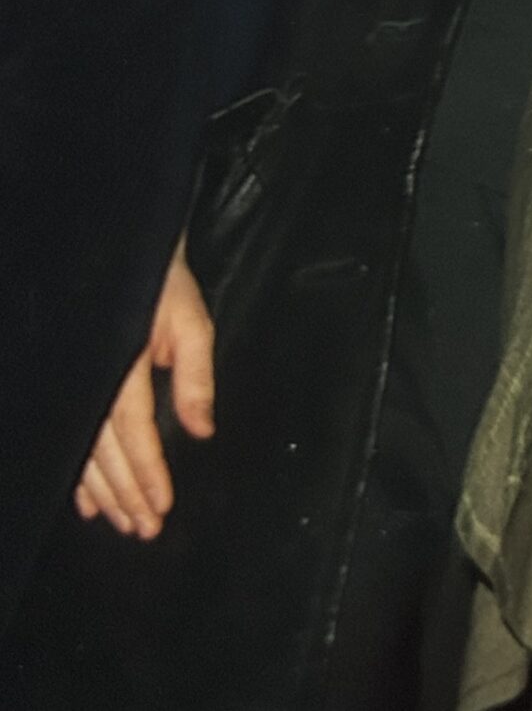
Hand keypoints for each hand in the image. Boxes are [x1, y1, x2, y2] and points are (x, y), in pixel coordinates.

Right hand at [74, 242, 214, 538]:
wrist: (124, 256)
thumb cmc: (165, 289)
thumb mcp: (192, 324)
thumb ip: (196, 379)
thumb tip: (203, 433)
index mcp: (122, 368)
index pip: (135, 433)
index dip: (148, 472)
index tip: (162, 505)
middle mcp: (92, 384)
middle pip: (106, 454)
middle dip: (128, 494)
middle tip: (146, 530)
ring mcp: (77, 388)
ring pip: (86, 454)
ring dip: (106, 493)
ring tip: (124, 523)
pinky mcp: (73, 390)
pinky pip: (73, 441)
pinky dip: (80, 476)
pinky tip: (89, 503)